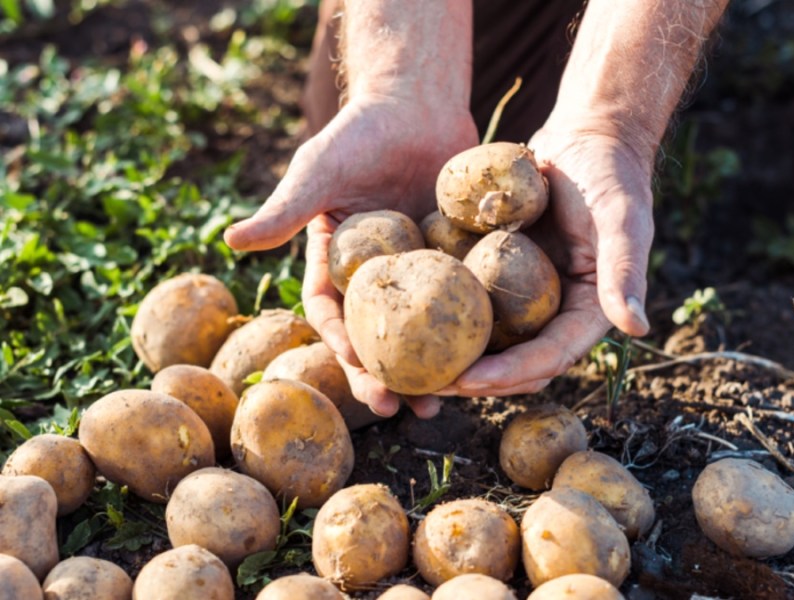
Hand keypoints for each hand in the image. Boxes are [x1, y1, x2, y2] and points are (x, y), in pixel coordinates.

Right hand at [224, 94, 477, 416]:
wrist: (415, 104)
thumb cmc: (358, 134)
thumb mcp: (318, 171)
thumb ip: (284, 209)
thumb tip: (231, 240)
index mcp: (336, 264)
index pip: (332, 315)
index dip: (340, 346)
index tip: (358, 370)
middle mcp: (374, 277)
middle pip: (376, 337)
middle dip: (383, 376)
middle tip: (399, 409)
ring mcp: (417, 272)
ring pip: (421, 331)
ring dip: (429, 368)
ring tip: (443, 402)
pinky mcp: (454, 261)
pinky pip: (461, 300)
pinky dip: (468, 329)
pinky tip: (485, 356)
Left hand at [437, 129, 654, 396]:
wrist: (586, 139)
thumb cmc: (609, 176)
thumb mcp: (622, 219)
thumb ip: (625, 271)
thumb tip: (636, 328)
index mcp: (588, 312)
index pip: (549, 357)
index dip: (510, 374)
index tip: (468, 380)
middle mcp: (555, 312)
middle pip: (514, 361)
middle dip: (474, 378)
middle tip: (428, 384)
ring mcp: (526, 296)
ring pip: (489, 340)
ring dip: (455, 355)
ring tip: (411, 365)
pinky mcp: (501, 274)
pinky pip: (472, 302)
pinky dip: (447, 315)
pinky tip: (410, 319)